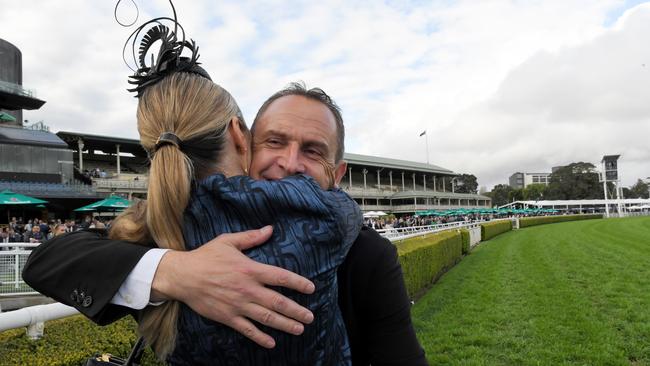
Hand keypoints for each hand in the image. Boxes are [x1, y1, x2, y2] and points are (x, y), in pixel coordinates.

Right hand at [151, 225, 314, 348]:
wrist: (182, 276)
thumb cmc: (205, 256)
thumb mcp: (228, 241)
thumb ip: (251, 237)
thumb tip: (270, 229)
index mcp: (250, 269)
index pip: (280, 277)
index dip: (298, 283)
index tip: (311, 288)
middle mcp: (247, 289)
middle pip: (278, 302)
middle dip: (297, 310)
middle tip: (310, 316)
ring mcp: (238, 305)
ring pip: (267, 318)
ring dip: (285, 324)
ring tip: (300, 328)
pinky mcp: (227, 317)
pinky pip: (247, 330)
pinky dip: (260, 337)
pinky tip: (272, 343)